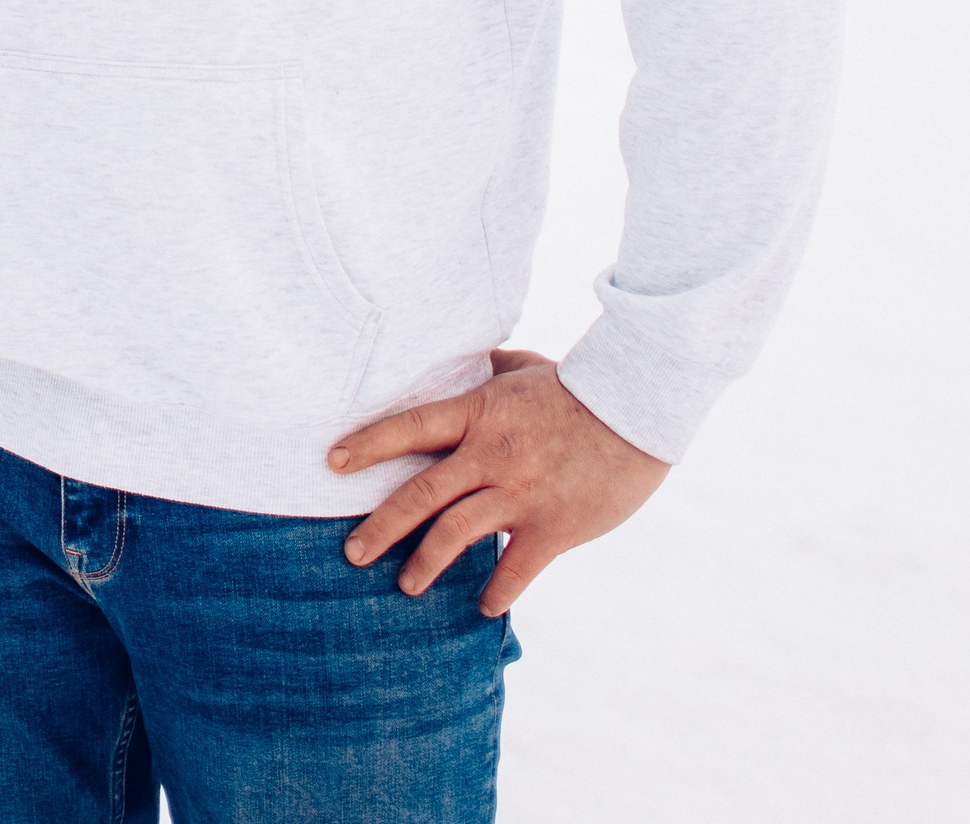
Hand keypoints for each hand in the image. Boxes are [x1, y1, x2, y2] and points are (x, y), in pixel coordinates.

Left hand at [331, 349, 667, 612]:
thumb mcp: (522, 367)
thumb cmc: (576, 386)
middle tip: (352, 552)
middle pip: (421, 494)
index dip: (369, 445)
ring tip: (405, 585)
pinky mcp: (554, 528)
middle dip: (381, 527)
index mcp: (478, 414)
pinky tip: (483, 609)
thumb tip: (465, 359)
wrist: (636, 411)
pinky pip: (516, 570)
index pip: (409, 428)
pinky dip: (498, 592)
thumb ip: (486, 369)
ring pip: (456, 535)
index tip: (333, 462)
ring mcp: (520, 495)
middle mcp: (490, 456)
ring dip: (425, 565)